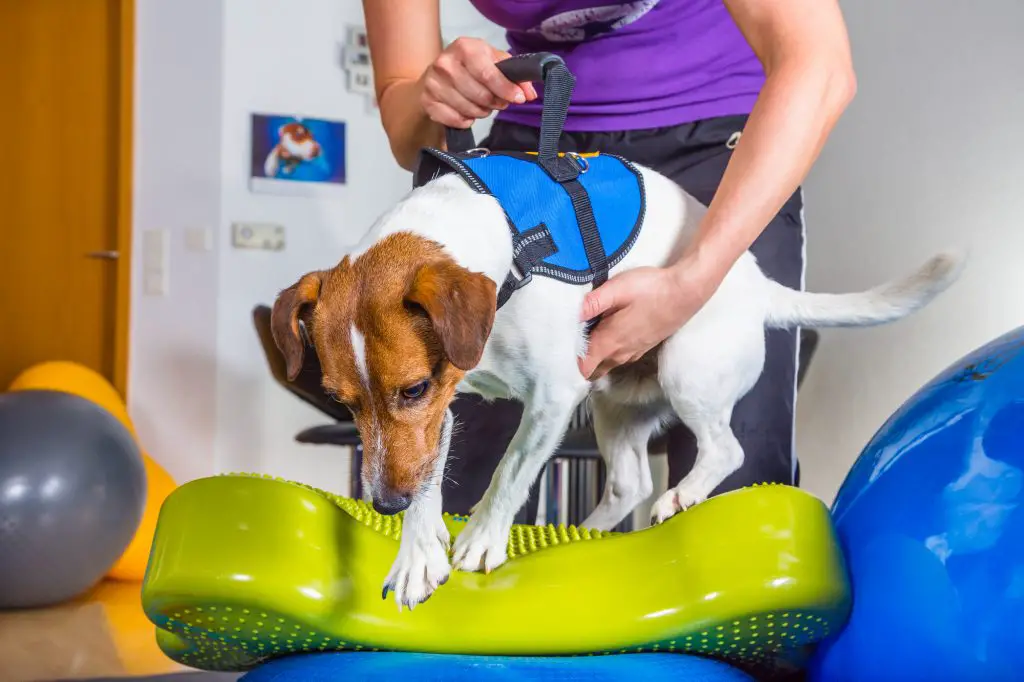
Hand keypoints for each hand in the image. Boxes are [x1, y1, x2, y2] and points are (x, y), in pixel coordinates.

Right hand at [418, 37, 537, 128]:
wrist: (435, 74)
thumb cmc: (469, 67)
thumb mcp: (492, 61)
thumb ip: (514, 75)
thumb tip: (530, 94)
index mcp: (464, 47)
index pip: (488, 74)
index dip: (506, 89)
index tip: (519, 99)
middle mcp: (445, 63)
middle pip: (480, 95)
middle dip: (495, 103)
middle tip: (498, 102)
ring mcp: (433, 83)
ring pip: (469, 110)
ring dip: (481, 112)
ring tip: (482, 105)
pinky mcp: (427, 101)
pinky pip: (455, 119)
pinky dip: (466, 120)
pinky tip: (466, 112)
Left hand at [578, 264, 719, 380]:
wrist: (687, 291)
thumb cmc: (652, 288)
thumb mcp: (618, 289)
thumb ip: (592, 303)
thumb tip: (569, 314)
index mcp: (610, 341)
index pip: (582, 367)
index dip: (568, 363)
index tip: (559, 349)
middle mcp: (621, 353)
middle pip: (593, 370)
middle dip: (579, 362)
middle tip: (568, 341)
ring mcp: (634, 352)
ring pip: (606, 364)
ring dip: (594, 357)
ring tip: (584, 336)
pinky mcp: (643, 346)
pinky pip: (619, 357)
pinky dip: (608, 352)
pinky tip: (606, 332)